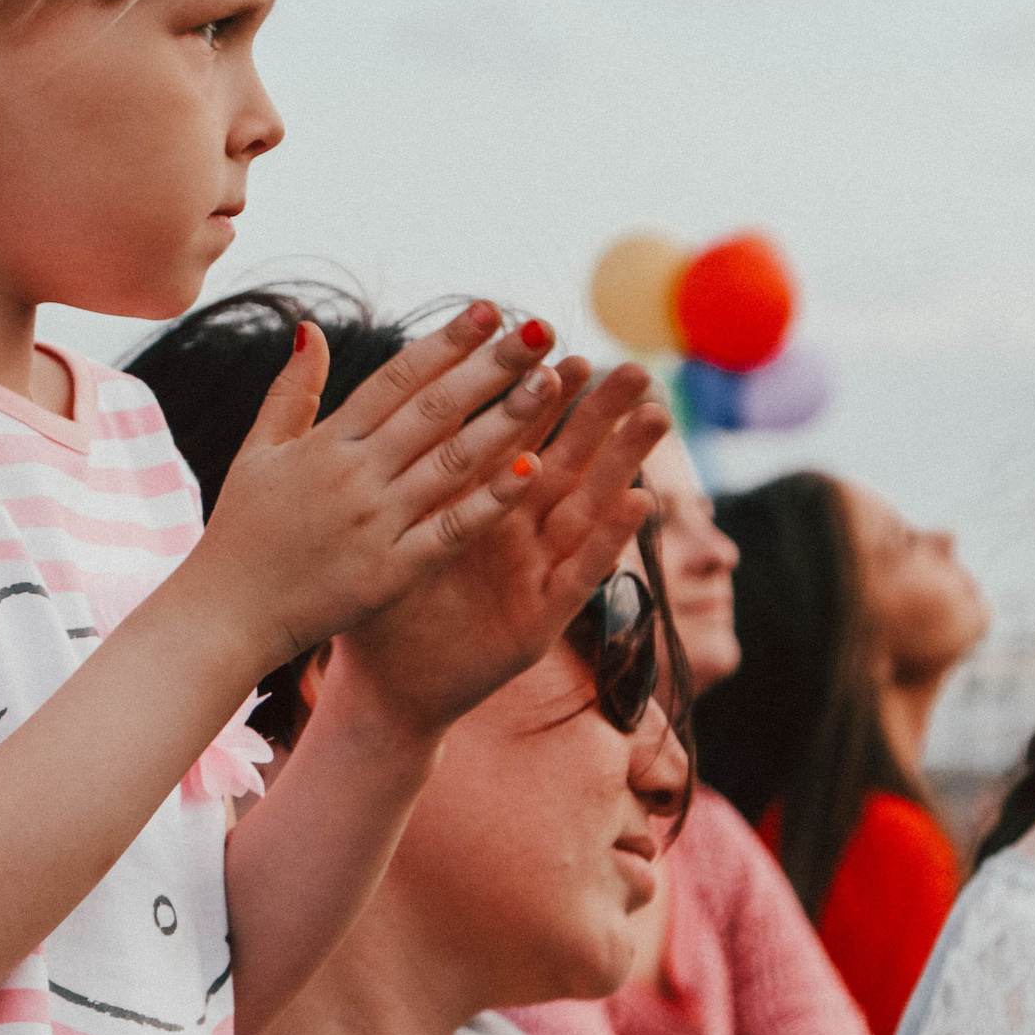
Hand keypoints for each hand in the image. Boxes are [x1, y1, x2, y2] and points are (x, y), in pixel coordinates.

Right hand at [190, 302, 571, 666]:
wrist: (225, 616)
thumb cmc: (242, 531)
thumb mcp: (258, 452)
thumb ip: (290, 390)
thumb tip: (310, 327)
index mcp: (326, 443)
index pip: (398, 379)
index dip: (445, 342)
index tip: (489, 309)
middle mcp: (355, 476)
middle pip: (435, 409)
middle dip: (492, 365)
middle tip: (541, 327)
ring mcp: (376, 524)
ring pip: (452, 461)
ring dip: (505, 419)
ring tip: (551, 382)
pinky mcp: (392, 572)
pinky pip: (451, 530)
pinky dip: (489, 500)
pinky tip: (531, 470)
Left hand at [334, 360, 671, 734]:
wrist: (382, 690)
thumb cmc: (378, 608)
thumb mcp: (381, 527)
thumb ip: (389, 466)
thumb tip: (378, 402)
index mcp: (475, 509)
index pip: (514, 439)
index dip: (539, 395)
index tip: (561, 344)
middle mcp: (515, 536)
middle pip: (565, 463)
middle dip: (600, 415)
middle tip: (634, 368)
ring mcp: (533, 577)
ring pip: (585, 509)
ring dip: (622, 462)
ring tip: (656, 416)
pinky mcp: (540, 622)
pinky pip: (580, 575)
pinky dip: (609, 539)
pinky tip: (641, 501)